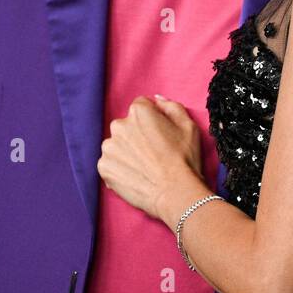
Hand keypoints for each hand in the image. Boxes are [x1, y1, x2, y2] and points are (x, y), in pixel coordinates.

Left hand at [97, 95, 205, 223]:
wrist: (175, 193)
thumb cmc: (184, 159)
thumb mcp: (188, 125)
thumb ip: (171, 106)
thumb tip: (157, 100)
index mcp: (139, 112)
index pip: (141, 107)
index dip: (152, 120)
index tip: (159, 134)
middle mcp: (119, 126)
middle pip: (127, 126)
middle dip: (137, 135)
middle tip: (153, 153)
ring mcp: (109, 148)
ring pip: (117, 145)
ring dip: (127, 152)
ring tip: (144, 167)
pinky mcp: (104, 168)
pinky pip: (110, 163)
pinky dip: (120, 168)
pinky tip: (136, 176)